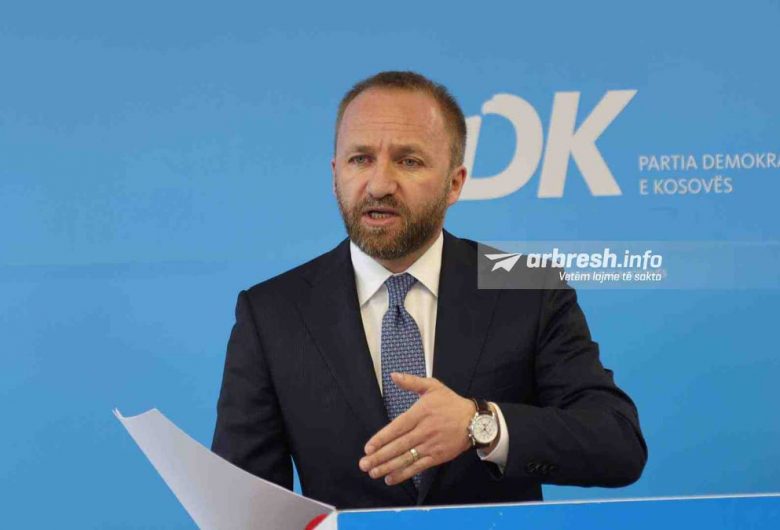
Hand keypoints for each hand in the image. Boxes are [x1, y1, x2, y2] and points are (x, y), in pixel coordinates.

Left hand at [358, 373, 474, 484]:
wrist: (475, 421)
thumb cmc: (451, 403)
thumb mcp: (433, 387)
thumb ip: (411, 382)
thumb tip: (394, 376)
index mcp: (420, 413)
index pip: (397, 428)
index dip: (382, 438)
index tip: (368, 447)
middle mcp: (424, 431)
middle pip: (399, 446)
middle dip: (380, 457)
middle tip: (364, 464)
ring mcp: (430, 445)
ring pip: (406, 458)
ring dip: (388, 467)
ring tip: (373, 472)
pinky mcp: (437, 456)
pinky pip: (418, 467)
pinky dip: (404, 473)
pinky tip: (390, 478)